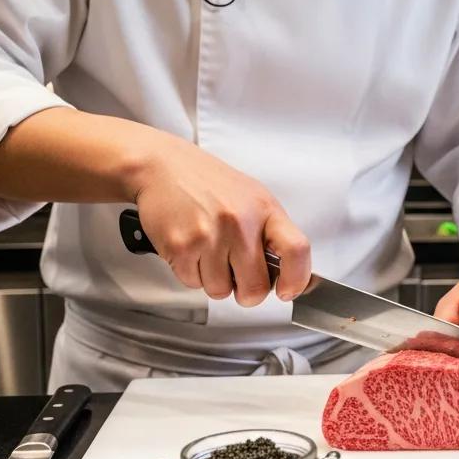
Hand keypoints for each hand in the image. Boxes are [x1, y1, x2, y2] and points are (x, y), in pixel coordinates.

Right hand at [131, 137, 309, 305]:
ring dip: (215, 281)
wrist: (162, 166)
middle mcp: (240, 223)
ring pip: (221, 291)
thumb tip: (287, 273)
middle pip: (256, 288)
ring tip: (209, 253)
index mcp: (265, 209)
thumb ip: (271, 233)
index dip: (296, 279)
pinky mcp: (181, 247)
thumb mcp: (252, 197)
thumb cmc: (208, 183)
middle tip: (239, 277)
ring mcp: (210, 236)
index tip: (288, 290)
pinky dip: (192, 273)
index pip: (296, 250)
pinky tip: (191, 249)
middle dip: (247, 292)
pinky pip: (193, 283)